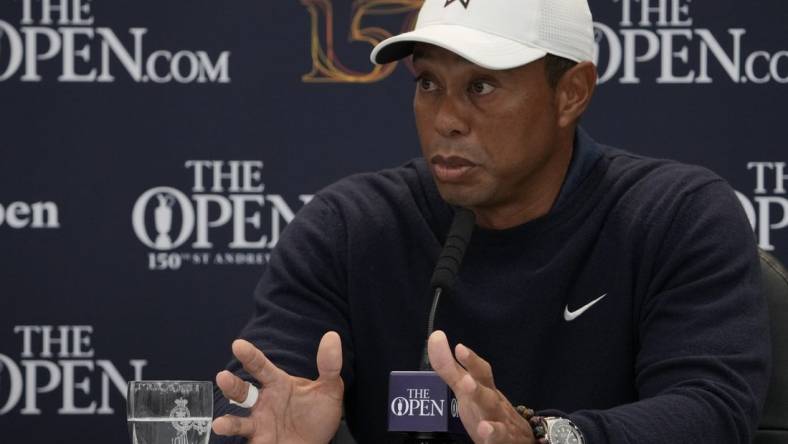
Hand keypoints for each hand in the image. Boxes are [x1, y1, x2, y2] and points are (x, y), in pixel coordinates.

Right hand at [212, 332, 343, 443]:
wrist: (319, 443)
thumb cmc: (318, 413)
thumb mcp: (330, 389)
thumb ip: (329, 365)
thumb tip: (332, 336)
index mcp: (277, 384)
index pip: (260, 366)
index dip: (250, 355)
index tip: (238, 345)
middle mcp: (263, 403)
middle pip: (242, 392)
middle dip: (231, 386)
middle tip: (222, 377)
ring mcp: (260, 425)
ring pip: (239, 423)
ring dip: (228, 424)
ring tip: (219, 425)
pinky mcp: (261, 443)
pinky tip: (232, 440)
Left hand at [428, 330, 534, 443]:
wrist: (518, 437)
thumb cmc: (486, 408)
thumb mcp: (467, 387)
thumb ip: (449, 367)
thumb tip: (435, 337)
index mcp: (485, 389)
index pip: (480, 372)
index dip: (471, 361)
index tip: (459, 347)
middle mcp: (494, 404)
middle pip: (487, 395)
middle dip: (477, 386)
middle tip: (465, 377)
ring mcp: (500, 423)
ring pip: (495, 418)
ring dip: (486, 412)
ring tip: (474, 402)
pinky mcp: (502, 440)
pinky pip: (499, 438)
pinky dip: (493, 435)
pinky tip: (485, 431)